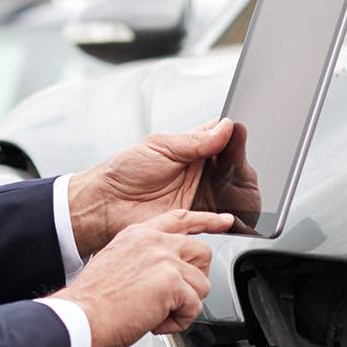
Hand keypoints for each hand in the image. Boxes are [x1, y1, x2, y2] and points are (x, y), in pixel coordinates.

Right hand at [56, 209, 233, 346]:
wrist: (80, 315)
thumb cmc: (93, 300)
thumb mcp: (118, 264)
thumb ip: (145, 260)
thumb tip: (165, 276)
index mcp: (139, 234)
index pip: (180, 218)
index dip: (206, 221)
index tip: (224, 221)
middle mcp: (154, 242)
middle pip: (202, 252)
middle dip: (196, 279)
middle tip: (174, 298)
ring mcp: (165, 260)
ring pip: (202, 284)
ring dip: (185, 306)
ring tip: (158, 314)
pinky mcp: (172, 282)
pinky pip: (195, 307)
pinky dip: (179, 323)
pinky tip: (157, 324)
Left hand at [67, 119, 255, 254]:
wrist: (107, 206)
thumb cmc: (124, 172)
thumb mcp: (161, 146)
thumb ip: (195, 140)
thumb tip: (225, 127)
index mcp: (191, 149)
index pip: (222, 137)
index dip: (233, 134)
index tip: (239, 131)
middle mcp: (199, 172)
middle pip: (234, 164)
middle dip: (239, 160)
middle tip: (236, 158)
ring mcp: (201, 196)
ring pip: (234, 189)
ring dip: (239, 184)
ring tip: (236, 178)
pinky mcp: (199, 219)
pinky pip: (224, 218)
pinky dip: (233, 213)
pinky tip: (234, 205)